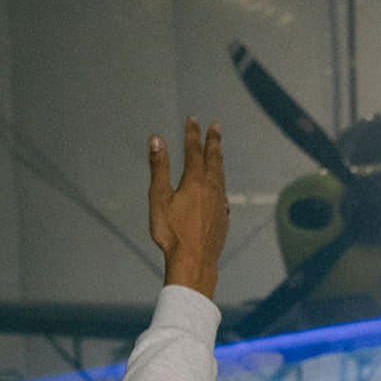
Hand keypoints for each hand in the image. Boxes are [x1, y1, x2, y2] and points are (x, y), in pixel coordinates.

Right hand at [147, 119, 226, 297]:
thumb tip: (157, 139)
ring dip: (219, 161)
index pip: (194, 150)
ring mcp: (220, 204)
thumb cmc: (172, 232)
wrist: (194, 261)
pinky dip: (221, 183)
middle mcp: (212, 189)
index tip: (193, 119)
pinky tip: (219, 188)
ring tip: (218, 152)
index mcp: (195, 181)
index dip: (193, 134)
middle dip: (214, 141)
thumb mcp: (159, 197)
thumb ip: (159, 167)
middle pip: (214, 159)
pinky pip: (223, 193)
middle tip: (216, 127)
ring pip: (221, 176)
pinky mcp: (223, 218)